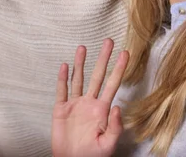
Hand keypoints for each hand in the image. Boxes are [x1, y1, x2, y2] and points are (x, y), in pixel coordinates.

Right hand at [52, 39, 129, 156]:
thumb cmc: (92, 156)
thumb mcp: (108, 145)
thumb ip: (114, 127)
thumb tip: (118, 107)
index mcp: (102, 110)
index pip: (113, 84)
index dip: (118, 69)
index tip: (125, 53)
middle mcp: (90, 103)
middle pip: (98, 76)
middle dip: (103, 58)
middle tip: (108, 41)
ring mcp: (75, 104)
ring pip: (79, 79)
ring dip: (81, 63)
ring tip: (83, 47)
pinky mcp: (61, 109)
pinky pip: (62, 91)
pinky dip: (63, 78)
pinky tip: (65, 66)